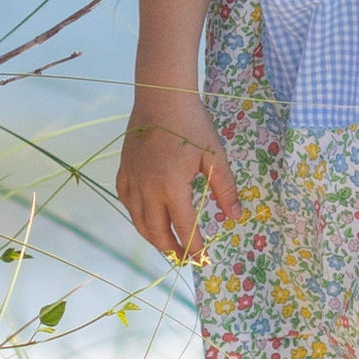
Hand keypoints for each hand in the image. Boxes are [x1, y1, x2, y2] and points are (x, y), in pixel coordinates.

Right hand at [117, 94, 237, 262]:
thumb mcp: (215, 157)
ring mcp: (132, 181)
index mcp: (172, 188)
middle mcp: (147, 190)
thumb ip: (225, 189)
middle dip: (172, 249)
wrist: (161, 99)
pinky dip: (137, 217)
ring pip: (138, 221)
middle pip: (156, 232)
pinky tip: (148, 219)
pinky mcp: (123, 172)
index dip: (194, 246)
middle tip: (186, 258)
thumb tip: (235, 216)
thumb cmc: (193, 126)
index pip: (184, 228)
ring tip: (168, 246)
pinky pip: (127, 203)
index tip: (203, 258)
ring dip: (153, 238)